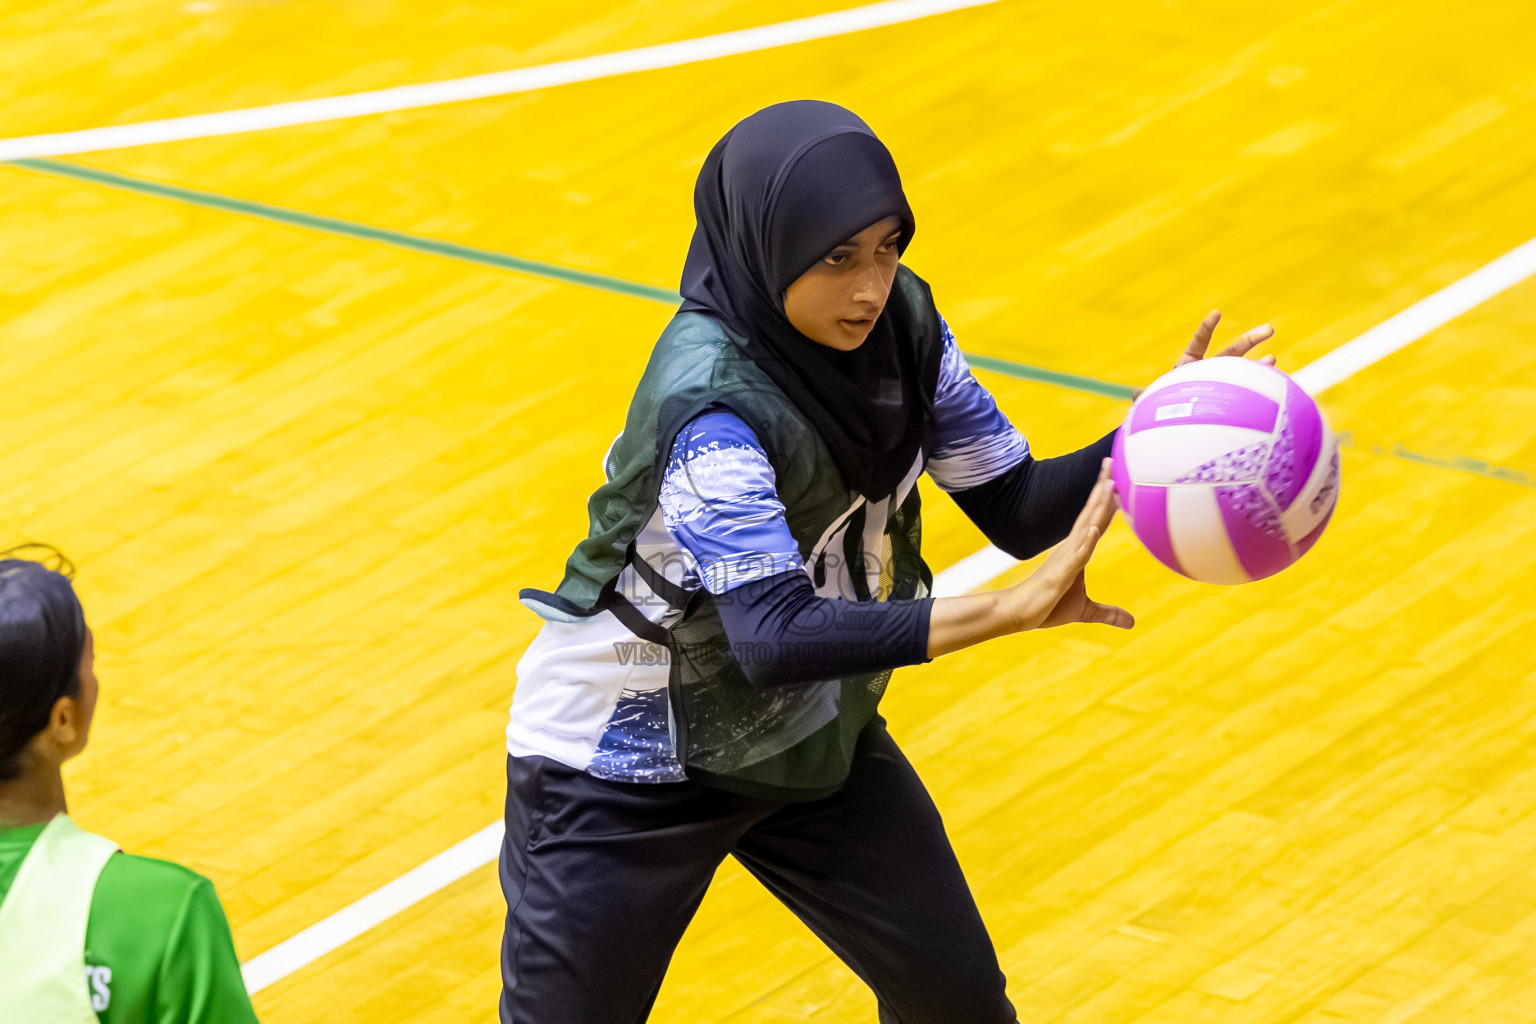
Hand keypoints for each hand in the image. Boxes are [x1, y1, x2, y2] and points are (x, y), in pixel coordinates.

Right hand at [1007, 459, 1133, 630]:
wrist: (1018, 615)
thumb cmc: (1047, 608)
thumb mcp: (1085, 611)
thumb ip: (1108, 613)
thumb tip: (1131, 623)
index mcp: (1076, 550)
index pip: (1095, 519)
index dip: (1106, 499)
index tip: (1116, 477)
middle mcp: (1071, 548)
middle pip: (1091, 513)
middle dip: (1102, 487)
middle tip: (1112, 461)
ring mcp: (1065, 559)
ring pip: (1085, 527)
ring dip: (1097, 506)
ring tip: (1109, 484)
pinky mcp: (1060, 574)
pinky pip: (1076, 556)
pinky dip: (1086, 542)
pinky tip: (1095, 528)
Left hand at [1133, 310, 1277, 399]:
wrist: (1170, 424)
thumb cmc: (1160, 409)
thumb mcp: (1152, 401)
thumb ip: (1146, 397)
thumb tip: (1136, 395)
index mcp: (1188, 366)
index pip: (1199, 342)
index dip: (1207, 328)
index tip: (1217, 313)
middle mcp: (1209, 371)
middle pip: (1232, 352)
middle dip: (1251, 340)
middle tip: (1270, 329)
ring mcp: (1223, 383)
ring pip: (1245, 371)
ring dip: (1260, 364)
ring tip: (1273, 359)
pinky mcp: (1231, 398)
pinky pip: (1248, 390)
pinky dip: (1260, 386)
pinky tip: (1274, 383)